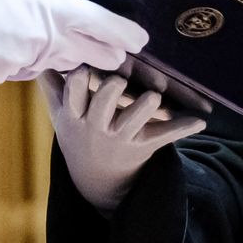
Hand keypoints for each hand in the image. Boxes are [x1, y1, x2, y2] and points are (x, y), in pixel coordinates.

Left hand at [0, 0, 147, 126]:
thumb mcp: (37, 17)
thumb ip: (79, 29)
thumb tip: (116, 45)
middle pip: (28, 3)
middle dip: (64, 16)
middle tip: (101, 29)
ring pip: (11, 36)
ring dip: (44, 45)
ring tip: (76, 52)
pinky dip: (13, 69)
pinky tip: (19, 69)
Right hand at [39, 67, 206, 214]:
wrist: (97, 183)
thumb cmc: (79, 137)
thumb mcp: (61, 117)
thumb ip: (53, 88)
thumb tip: (41, 58)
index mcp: (75, 117)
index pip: (74, 93)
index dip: (80, 78)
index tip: (86, 64)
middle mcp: (97, 127)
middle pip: (103, 104)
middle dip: (112, 89)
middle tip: (120, 79)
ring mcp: (121, 138)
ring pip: (134, 120)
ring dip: (146, 106)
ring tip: (153, 96)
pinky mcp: (143, 147)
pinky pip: (165, 136)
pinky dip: (183, 128)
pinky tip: (201, 121)